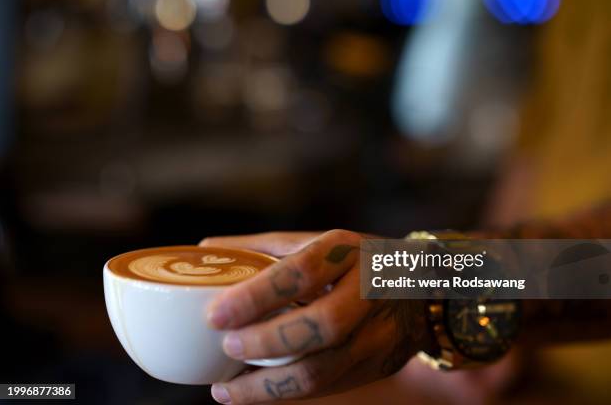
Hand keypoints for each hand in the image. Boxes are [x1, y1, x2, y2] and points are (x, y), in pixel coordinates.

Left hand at [200, 230, 434, 403]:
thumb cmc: (355, 260)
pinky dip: (286, 395)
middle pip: (320, 325)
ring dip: (268, 387)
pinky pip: (328, 387)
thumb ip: (264, 246)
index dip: (256, 296)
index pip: (301, 272)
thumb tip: (207, 249)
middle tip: (227, 348)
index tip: (215, 314)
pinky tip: (253, 393)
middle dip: (265, 342)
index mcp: (346, 252)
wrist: (424, 287)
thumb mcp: (319, 241)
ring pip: (323, 370)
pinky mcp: (376, 366)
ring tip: (226, 390)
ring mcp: (376, 333)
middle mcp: (366, 291)